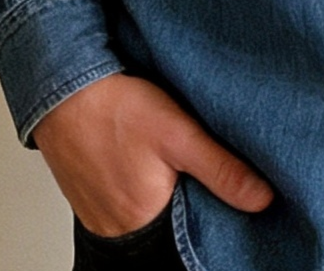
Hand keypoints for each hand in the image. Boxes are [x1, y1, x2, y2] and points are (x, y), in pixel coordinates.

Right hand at [32, 70, 276, 235]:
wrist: (60, 85)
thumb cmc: (114, 109)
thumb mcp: (178, 133)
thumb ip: (221, 169)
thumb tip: (263, 199)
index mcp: (143, 222)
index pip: (186, 239)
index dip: (207, 218)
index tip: (221, 200)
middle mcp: (118, 228)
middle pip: (165, 228)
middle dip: (186, 207)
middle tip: (195, 177)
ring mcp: (99, 213)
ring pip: (145, 215)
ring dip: (161, 196)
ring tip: (172, 168)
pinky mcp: (89, 194)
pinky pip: (123, 202)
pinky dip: (139, 187)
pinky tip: (146, 162)